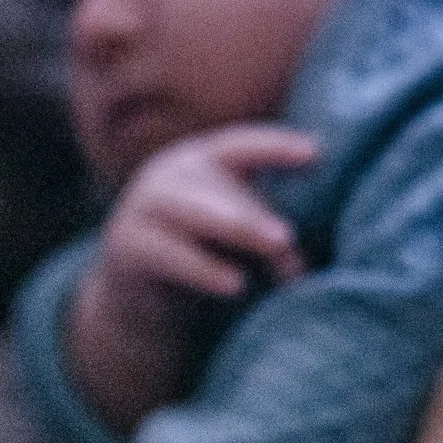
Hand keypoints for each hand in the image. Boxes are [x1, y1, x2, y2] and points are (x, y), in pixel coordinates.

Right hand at [68, 124, 316, 434]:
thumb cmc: (198, 254)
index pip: (240, 146)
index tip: (315, 154)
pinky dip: (204, 270)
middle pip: (219, 186)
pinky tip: (236, 284)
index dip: (275, 147)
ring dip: (239, 230)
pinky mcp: (128, 246)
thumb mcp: (234, 239)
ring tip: (277, 248)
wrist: (136, 296)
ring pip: (196, 214)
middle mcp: (167, 175)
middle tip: (288, 238)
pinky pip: (171, 255)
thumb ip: (267, 241)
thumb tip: (297, 268)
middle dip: (255, 212)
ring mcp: (143, 207)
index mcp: (198, 161)